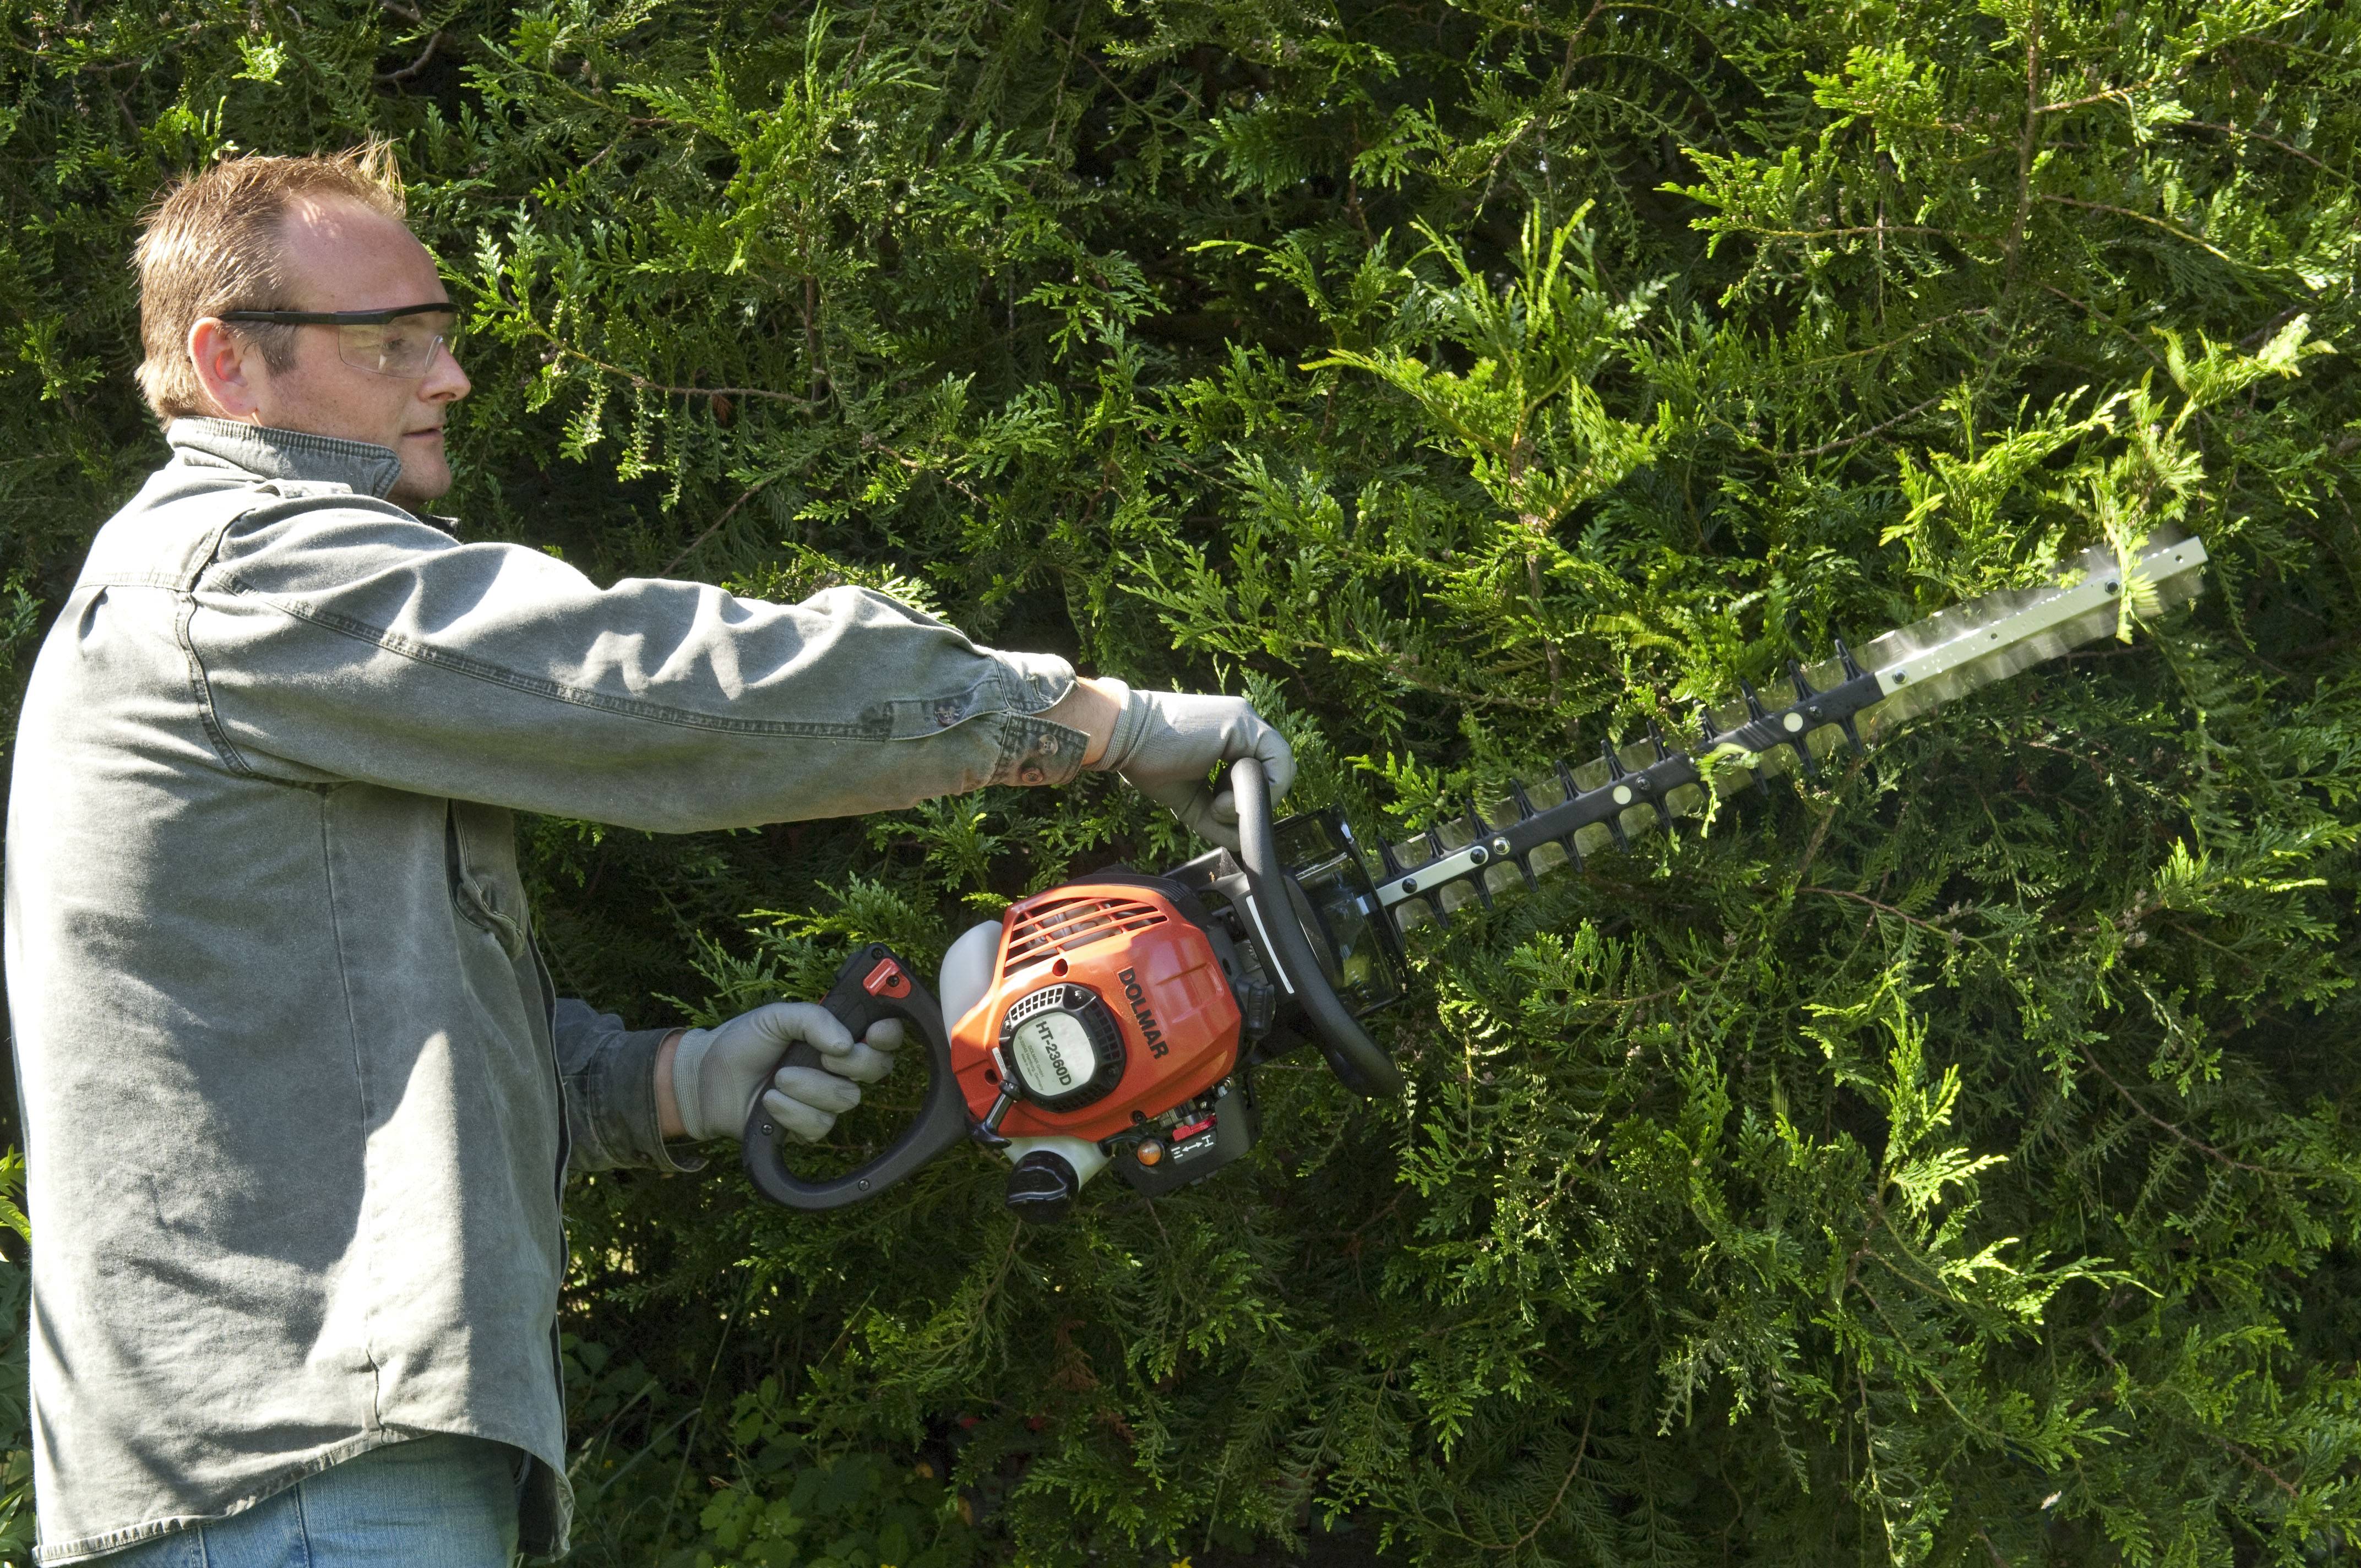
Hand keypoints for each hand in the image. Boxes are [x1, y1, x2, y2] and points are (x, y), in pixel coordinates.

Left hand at [670, 1003, 903, 1142]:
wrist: (706, 1080)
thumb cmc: (742, 1042)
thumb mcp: (774, 1017)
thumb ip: (812, 1018)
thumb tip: (845, 1042)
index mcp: (836, 1035)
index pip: (883, 1036)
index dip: (888, 1036)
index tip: (874, 1034)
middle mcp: (838, 1068)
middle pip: (877, 1069)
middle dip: (853, 1064)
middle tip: (823, 1057)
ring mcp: (825, 1099)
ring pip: (846, 1099)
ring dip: (808, 1087)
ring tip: (778, 1078)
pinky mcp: (808, 1127)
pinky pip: (819, 1125)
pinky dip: (791, 1111)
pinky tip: (769, 1102)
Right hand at [1092, 683, 1294, 849]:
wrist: (1122, 738)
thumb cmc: (1148, 762)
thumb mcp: (1191, 799)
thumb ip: (1218, 819)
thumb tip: (1241, 842)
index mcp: (1232, 739)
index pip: (1263, 775)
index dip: (1249, 802)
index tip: (1218, 809)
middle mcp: (1244, 726)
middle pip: (1275, 774)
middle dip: (1249, 804)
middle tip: (1216, 809)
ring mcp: (1246, 720)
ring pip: (1281, 771)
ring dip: (1247, 800)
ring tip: (1214, 802)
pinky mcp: (1243, 722)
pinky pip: (1278, 764)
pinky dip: (1253, 792)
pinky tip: (1219, 798)